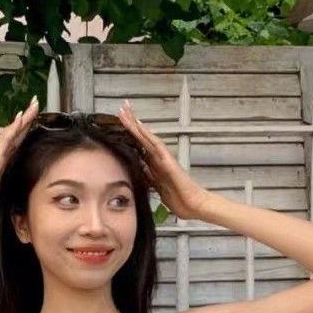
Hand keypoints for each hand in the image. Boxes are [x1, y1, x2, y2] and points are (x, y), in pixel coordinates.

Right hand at [0, 96, 39, 219]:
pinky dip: (14, 129)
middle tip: (36, 102)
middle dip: (27, 118)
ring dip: (24, 119)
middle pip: (15, 132)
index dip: (24, 129)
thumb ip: (5, 178)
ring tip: (33, 105)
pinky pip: (6, 140)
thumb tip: (15, 178)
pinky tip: (21, 119)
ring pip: (12, 132)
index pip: (14, 141)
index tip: (32, 117)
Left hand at [116, 100, 209, 220]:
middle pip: (141, 137)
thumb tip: (137, 172)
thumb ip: (148, 179)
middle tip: (121, 107)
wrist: (193, 204)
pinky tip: (138, 126)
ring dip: (135, 124)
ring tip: (125, 110)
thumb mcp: (156, 189)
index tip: (120, 122)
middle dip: (130, 123)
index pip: (139, 146)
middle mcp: (158, 158)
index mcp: (154, 164)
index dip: (129, 134)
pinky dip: (147, 135)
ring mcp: (163, 158)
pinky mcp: (168, 161)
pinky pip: (156, 145)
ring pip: (146, 137)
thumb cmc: (178, 199)